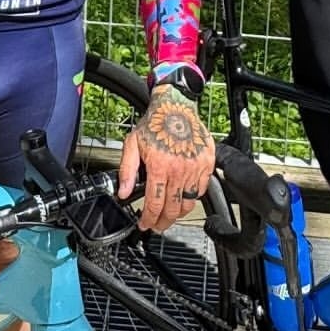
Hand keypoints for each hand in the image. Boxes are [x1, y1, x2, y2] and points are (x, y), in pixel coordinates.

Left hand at [117, 86, 216, 234]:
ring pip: (188, 203)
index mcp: (159, 167)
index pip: (154, 204)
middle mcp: (179, 170)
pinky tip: (183, 197)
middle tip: (157, 225)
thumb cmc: (154, 123)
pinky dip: (192, 198)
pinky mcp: (207, 164)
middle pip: (172, 209)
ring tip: (170, 214)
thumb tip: (122, 192)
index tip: (145, 224)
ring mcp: (195, 168)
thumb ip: (126, 170)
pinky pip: (201, 190)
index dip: (148, 219)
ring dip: (178, 213)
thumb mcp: (132, 144)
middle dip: (162, 222)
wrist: (176, 106)